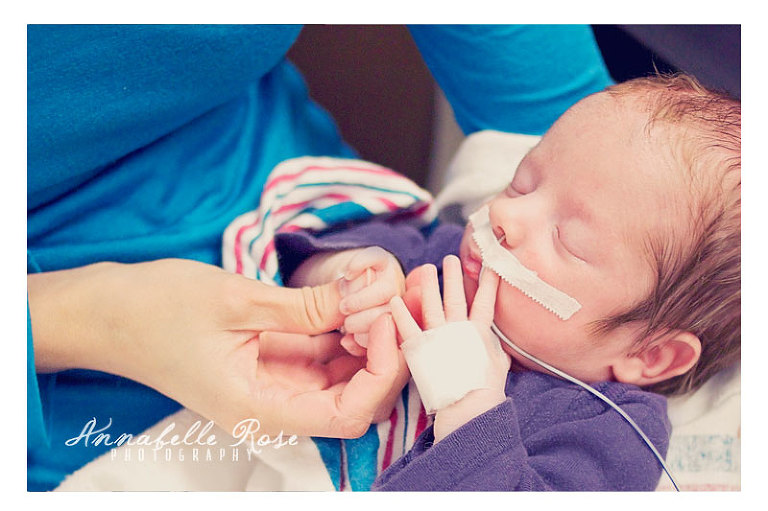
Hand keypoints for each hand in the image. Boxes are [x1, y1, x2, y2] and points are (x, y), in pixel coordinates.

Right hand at [27, 258, 401, 436]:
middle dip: (388, 354)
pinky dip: (347, 329)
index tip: (387, 320)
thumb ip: (307, 305)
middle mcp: (276, 406)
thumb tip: (367, 293)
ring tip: (383, 293)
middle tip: (401, 301)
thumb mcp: (237, 300)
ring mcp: (276, 383)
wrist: (105, 313)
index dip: (382, 371)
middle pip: (357, 398)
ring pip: (347, 375)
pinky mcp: (274, 360)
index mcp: (261, 409)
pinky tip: (354, 297)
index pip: (349, 414)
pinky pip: (326, 354)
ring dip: (371, 338)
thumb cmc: (155, 310)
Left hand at [389, 255, 510, 440]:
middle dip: (454, 276)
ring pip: (433, 304)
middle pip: (456, 296)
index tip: (490, 266)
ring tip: (425, 268)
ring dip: (429, 285)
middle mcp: (459, 329)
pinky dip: (400, 313)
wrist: (468, 406)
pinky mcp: (421, 348)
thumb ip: (494, 347)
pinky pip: (408, 326)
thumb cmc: (485, 389)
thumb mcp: (498, 363)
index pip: (485, 302)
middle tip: (450, 257)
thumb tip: (498, 341)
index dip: (488, 284)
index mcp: (479, 332)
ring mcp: (439, 337)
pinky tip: (394, 300)